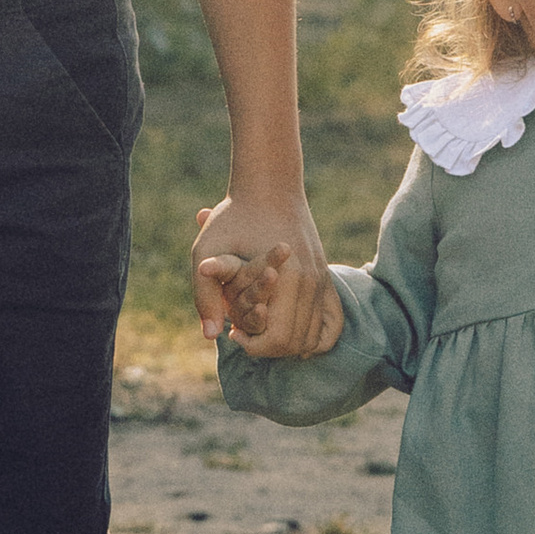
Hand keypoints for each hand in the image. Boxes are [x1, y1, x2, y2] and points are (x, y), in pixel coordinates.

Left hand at [192, 193, 337, 355]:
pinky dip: (311, 334)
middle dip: (269, 348)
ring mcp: (323, 279)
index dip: (254, 346)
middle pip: (298, 342)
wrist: (269, 185)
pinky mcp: (325, 275)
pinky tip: (285, 327)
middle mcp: (312, 282)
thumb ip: (205, 296)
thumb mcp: (207, 252)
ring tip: (259, 329)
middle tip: (243, 334)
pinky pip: (329, 320)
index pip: (279, 339)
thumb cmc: (233, 218)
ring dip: (288, 343)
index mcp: (287, 279)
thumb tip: (210, 336)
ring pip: (315, 335)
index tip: (233, 333)